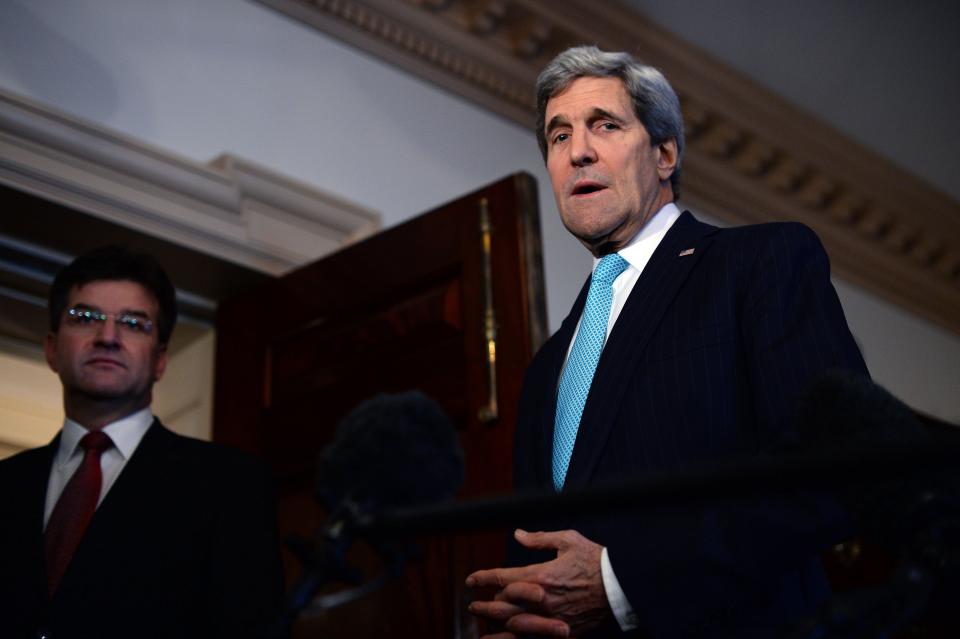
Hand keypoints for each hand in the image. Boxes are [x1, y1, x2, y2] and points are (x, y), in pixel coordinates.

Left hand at [465, 529, 610, 637]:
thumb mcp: (568, 540)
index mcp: (540, 575)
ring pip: (513, 626)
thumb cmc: (595, 560)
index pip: (501, 577)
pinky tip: (507, 637)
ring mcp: (550, 618)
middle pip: (501, 605)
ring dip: (495, 625)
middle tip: (473, 604)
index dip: (482, 578)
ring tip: (483, 626)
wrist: (621, 586)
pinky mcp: (562, 631)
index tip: (471, 579)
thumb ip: (539, 539)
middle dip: (483, 605)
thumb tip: (518, 534)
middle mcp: (540, 600)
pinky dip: (517, 638)